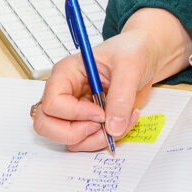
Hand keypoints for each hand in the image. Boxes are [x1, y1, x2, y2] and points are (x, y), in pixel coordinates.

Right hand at [32, 7, 191, 150]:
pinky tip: (123, 121)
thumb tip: (113, 128)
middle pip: (46, 125)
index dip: (75, 113)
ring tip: (122, 120)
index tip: (101, 112)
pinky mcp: (87, 121)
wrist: (145, 57)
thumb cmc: (132, 51)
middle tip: (102, 126)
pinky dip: (104, 139)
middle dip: (75, 134)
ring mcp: (74, 110)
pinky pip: (86, 141)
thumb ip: (121, 96)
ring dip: (95, 139)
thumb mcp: (130, 66)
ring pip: (67, 139)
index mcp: (66, 73)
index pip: (53, 103)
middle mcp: (65, 93)